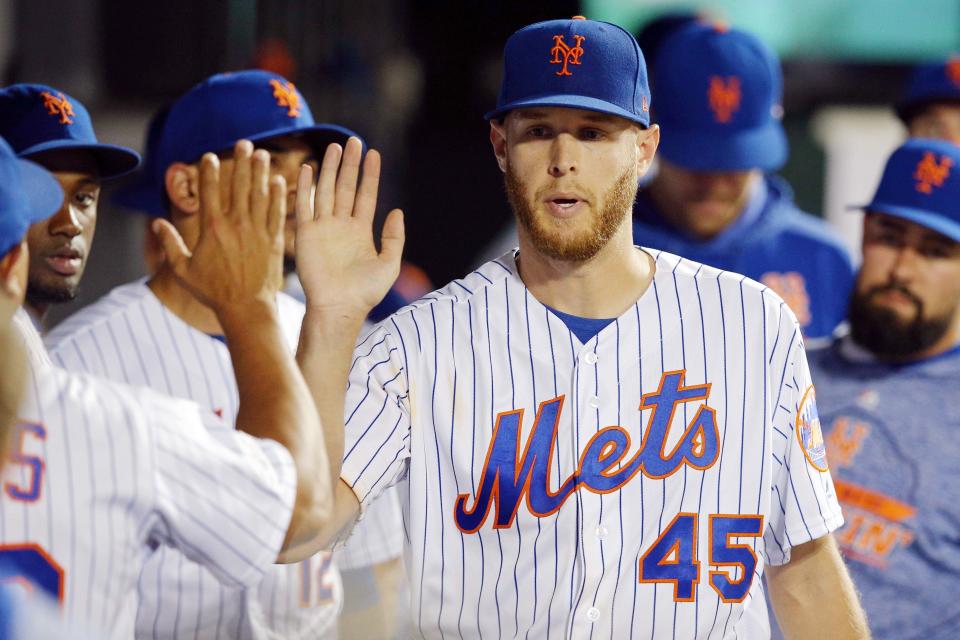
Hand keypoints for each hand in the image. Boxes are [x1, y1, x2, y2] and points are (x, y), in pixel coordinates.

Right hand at [153, 140, 285, 313]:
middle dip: (241, 162)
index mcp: (212, 229)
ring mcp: (257, 232)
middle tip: (244, 143)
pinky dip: (278, 196)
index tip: (211, 156)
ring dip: (260, 172)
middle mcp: (236, 225)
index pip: (210, 192)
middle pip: (239, 186)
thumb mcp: (184, 271)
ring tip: (261, 154)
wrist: (246, 309)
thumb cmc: (213, 292)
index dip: (210, 171)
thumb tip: (157, 223)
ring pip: (260, 195)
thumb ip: (170, 244)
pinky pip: (277, 213)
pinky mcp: (274, 241)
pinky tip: (278, 181)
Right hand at [294, 137, 403, 319]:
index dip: (370, 175)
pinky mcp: (306, 234)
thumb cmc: (365, 292)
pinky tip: (310, 168)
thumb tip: (397, 211)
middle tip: (354, 141)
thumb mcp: (389, 264)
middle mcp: (342, 226)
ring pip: (326, 191)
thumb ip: (395, 237)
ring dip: (330, 169)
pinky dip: (307, 187)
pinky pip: (305, 205)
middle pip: (346, 187)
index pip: (366, 195)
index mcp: (361, 231)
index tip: (374, 153)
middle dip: (350, 165)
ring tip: (335, 146)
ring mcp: (323, 228)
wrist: (338, 308)